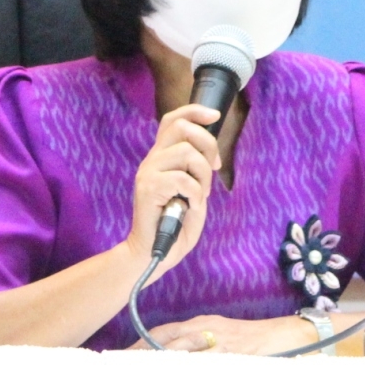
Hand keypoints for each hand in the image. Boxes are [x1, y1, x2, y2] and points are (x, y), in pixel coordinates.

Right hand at [125, 103, 221, 276]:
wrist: (154, 252)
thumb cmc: (175, 225)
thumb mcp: (192, 192)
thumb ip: (196, 171)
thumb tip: (210, 153)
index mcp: (161, 158)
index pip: (172, 120)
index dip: (194, 111)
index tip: (216, 115)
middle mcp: (152, 160)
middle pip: (181, 127)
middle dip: (207, 142)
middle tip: (213, 168)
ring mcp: (148, 173)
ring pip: (187, 153)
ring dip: (203, 175)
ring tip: (200, 195)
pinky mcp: (148, 188)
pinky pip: (183, 179)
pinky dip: (196, 193)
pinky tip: (191, 206)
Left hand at [129, 314, 319, 354]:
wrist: (284, 336)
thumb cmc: (250, 338)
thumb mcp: (219, 333)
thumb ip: (197, 343)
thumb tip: (173, 358)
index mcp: (201, 323)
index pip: (163, 332)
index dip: (142, 344)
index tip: (125, 357)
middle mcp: (206, 330)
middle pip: (167, 344)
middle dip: (146, 358)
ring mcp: (219, 344)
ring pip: (183, 356)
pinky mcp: (232, 356)